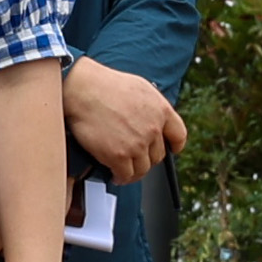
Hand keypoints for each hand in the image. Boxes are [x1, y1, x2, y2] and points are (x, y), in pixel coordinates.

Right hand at [65, 57, 187, 186]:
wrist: (82, 89)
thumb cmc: (103, 84)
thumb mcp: (139, 87)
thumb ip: (150, 106)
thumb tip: (149, 119)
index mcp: (161, 110)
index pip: (178, 135)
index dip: (174, 145)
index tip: (170, 149)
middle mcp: (153, 128)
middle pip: (158, 155)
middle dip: (146, 158)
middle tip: (134, 157)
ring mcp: (137, 144)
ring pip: (143, 169)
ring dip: (134, 172)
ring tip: (124, 171)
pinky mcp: (119, 155)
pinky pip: (125, 175)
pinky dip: (121, 178)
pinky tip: (115, 175)